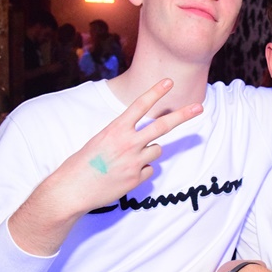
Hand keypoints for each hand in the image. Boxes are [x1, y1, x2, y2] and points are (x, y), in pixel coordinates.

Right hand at [48, 79, 201, 216]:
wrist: (73, 189)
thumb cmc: (83, 163)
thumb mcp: (100, 140)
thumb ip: (122, 135)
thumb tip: (143, 139)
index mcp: (116, 129)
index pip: (140, 106)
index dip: (155, 92)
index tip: (169, 82)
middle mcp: (128, 143)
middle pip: (162, 126)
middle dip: (182, 115)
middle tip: (199, 107)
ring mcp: (134, 161)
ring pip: (157, 149)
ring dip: (149, 151)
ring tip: (127, 159)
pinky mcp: (137, 178)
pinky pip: (149, 169)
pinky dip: (141, 170)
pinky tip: (123, 174)